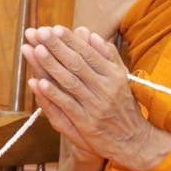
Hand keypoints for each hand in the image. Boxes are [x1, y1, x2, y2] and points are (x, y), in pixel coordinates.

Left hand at [22, 25, 170, 170]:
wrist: (134, 141)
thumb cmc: (125, 107)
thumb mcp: (122, 78)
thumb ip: (107, 56)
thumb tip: (90, 34)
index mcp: (113, 75)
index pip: (88, 53)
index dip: (71, 41)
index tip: (55, 28)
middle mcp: (105, 88)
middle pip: (77, 64)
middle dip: (57, 47)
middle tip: (40, 33)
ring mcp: (95, 106)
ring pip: (70, 82)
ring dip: (51, 66)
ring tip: (36, 50)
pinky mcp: (86, 123)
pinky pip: (67, 105)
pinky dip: (53, 94)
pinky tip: (39, 83)